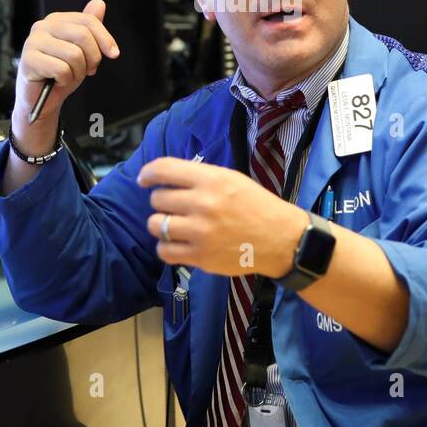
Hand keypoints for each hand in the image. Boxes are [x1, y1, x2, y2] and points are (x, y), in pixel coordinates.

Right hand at [14, 0, 119, 140]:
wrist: (40, 99)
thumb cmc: (60, 73)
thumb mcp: (81, 50)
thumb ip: (88, 28)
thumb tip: (99, 3)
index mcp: (56, 20)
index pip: (88, 21)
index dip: (105, 38)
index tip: (114, 54)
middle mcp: (42, 26)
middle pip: (83, 35)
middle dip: (93, 58)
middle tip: (88, 70)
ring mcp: (33, 42)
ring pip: (74, 54)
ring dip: (78, 72)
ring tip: (69, 77)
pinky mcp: (28, 60)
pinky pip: (61, 69)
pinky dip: (65, 80)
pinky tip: (57, 82)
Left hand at [137, 158, 308, 276]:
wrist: (281, 239)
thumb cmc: (257, 206)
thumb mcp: (232, 179)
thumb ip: (200, 177)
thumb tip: (165, 179)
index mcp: (211, 180)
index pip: (164, 169)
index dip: (148, 173)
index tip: (144, 179)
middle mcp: (203, 204)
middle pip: (158, 199)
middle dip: (162, 202)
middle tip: (175, 206)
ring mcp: (200, 232)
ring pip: (156, 225)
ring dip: (161, 224)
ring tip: (174, 225)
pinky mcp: (200, 257)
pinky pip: (164, 250)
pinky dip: (166, 246)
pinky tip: (177, 243)